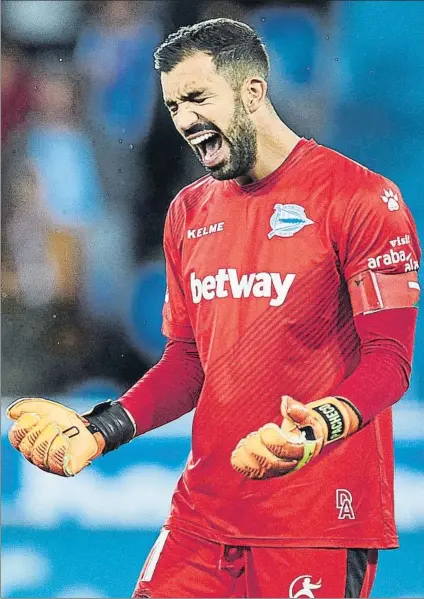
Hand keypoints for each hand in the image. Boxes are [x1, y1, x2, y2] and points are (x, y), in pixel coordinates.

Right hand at [7, 398, 104, 475]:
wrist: (87, 429)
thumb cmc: (64, 421)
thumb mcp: (46, 409)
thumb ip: (27, 407)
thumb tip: (11, 413)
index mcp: (27, 439)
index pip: (15, 436)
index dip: (24, 426)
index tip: (36, 416)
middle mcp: (34, 454)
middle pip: (27, 446)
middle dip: (40, 431)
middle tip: (54, 423)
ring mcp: (47, 463)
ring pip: (39, 456)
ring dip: (50, 438)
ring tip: (60, 430)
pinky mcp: (63, 469)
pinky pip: (56, 464)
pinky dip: (59, 450)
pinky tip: (65, 441)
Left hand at [231, 395, 359, 478]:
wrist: (303, 440)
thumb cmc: (304, 426)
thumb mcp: (306, 416)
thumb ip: (297, 410)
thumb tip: (285, 402)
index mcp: (301, 450)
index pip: (285, 450)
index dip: (272, 440)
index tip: (265, 428)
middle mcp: (289, 464)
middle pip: (270, 463)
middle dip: (256, 448)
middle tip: (252, 435)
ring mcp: (277, 470)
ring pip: (260, 471)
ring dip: (247, 456)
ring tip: (245, 442)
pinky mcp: (266, 471)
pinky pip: (251, 473)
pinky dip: (241, 463)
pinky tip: (238, 451)